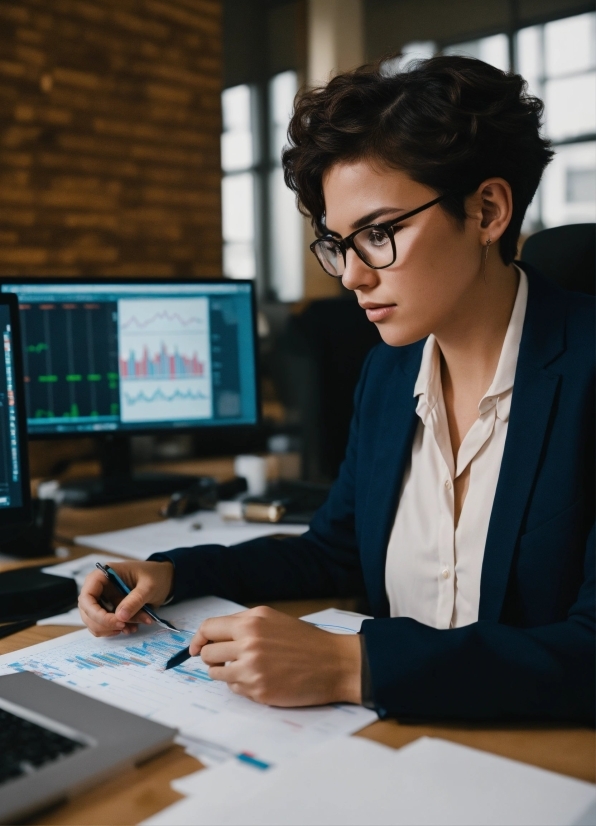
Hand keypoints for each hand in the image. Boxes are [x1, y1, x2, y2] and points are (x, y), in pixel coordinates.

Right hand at [78, 560, 173, 636]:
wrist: (165, 579)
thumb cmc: (155, 576)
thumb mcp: (148, 586)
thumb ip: (135, 600)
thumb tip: (120, 617)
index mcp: (103, 575)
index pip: (87, 596)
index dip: (95, 613)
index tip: (116, 621)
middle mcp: (98, 588)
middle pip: (88, 612)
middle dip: (104, 624)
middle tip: (125, 627)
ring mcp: (103, 600)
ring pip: (95, 622)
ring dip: (112, 629)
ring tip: (133, 627)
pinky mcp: (109, 610)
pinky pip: (106, 626)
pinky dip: (116, 630)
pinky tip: (132, 628)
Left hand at [190, 606, 361, 706]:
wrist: (335, 663)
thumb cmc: (306, 642)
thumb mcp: (273, 621)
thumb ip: (244, 626)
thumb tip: (213, 638)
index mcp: (252, 621)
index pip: (209, 627)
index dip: (199, 639)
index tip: (195, 648)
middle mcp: (249, 641)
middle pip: (207, 652)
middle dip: (211, 658)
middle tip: (225, 661)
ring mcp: (252, 667)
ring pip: (215, 673)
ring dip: (224, 673)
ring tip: (245, 670)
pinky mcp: (258, 689)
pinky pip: (233, 689)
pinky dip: (241, 686)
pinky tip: (260, 680)